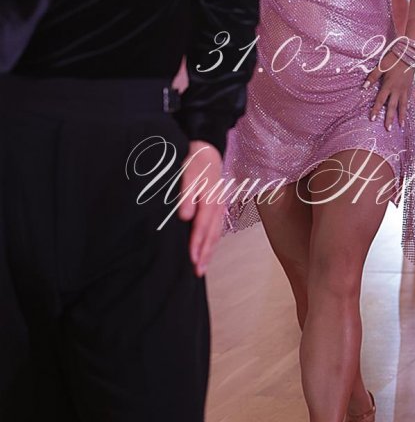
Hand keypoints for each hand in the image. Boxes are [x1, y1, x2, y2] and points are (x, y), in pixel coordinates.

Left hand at [177, 140, 224, 276]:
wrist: (207, 150)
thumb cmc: (194, 161)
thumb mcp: (187, 172)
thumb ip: (186, 194)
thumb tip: (186, 217)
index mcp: (210, 198)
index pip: (203, 226)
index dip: (197, 243)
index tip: (192, 259)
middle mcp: (218, 204)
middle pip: (212, 234)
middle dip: (205, 253)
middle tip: (198, 272)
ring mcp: (220, 206)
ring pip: (216, 233)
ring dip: (210, 251)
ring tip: (202, 267)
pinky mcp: (219, 206)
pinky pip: (217, 228)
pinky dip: (213, 241)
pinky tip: (207, 250)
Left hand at [364, 53, 414, 130]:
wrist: (409, 54)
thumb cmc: (393, 59)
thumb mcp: (381, 66)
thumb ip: (373, 77)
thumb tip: (364, 86)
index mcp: (388, 85)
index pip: (380, 100)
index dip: (376, 109)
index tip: (372, 119)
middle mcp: (397, 90)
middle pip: (392, 106)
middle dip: (390, 118)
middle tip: (388, 129)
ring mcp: (404, 90)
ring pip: (403, 106)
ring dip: (401, 116)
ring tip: (401, 126)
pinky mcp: (409, 88)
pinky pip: (408, 101)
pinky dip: (407, 108)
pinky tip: (406, 113)